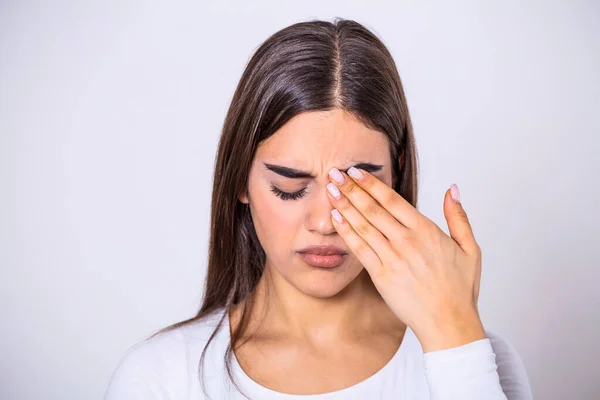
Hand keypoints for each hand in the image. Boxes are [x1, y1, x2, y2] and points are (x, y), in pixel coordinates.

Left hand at [326, 167, 485, 352]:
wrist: (449, 323)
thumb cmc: (460, 289)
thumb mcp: (470, 249)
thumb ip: (458, 217)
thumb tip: (452, 189)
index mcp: (426, 231)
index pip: (392, 200)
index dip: (371, 183)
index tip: (355, 171)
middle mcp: (406, 241)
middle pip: (372, 208)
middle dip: (350, 189)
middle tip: (334, 172)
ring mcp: (392, 259)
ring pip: (363, 226)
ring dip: (344, 206)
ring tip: (329, 190)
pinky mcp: (381, 276)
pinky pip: (360, 250)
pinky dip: (346, 232)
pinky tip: (335, 219)